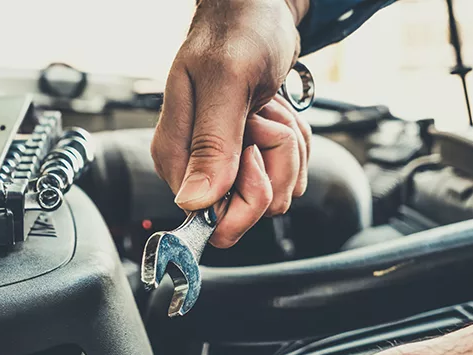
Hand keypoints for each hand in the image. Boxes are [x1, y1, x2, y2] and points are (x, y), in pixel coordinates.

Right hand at [151, 0, 311, 247]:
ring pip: (275, 192)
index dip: (246, 190)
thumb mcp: (227, 82)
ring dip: (288, 148)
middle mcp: (196, 166)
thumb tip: (193, 202)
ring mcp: (225, 164)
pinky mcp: (248, 159)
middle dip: (276, 163)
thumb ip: (212, 144)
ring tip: (269, 106)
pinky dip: (295, 144)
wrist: (258, 11)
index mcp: (177, 155)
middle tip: (263, 117)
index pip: (212, 215)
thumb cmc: (239, 32)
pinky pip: (286, 176)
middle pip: (250, 208)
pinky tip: (277, 111)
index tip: (251, 148)